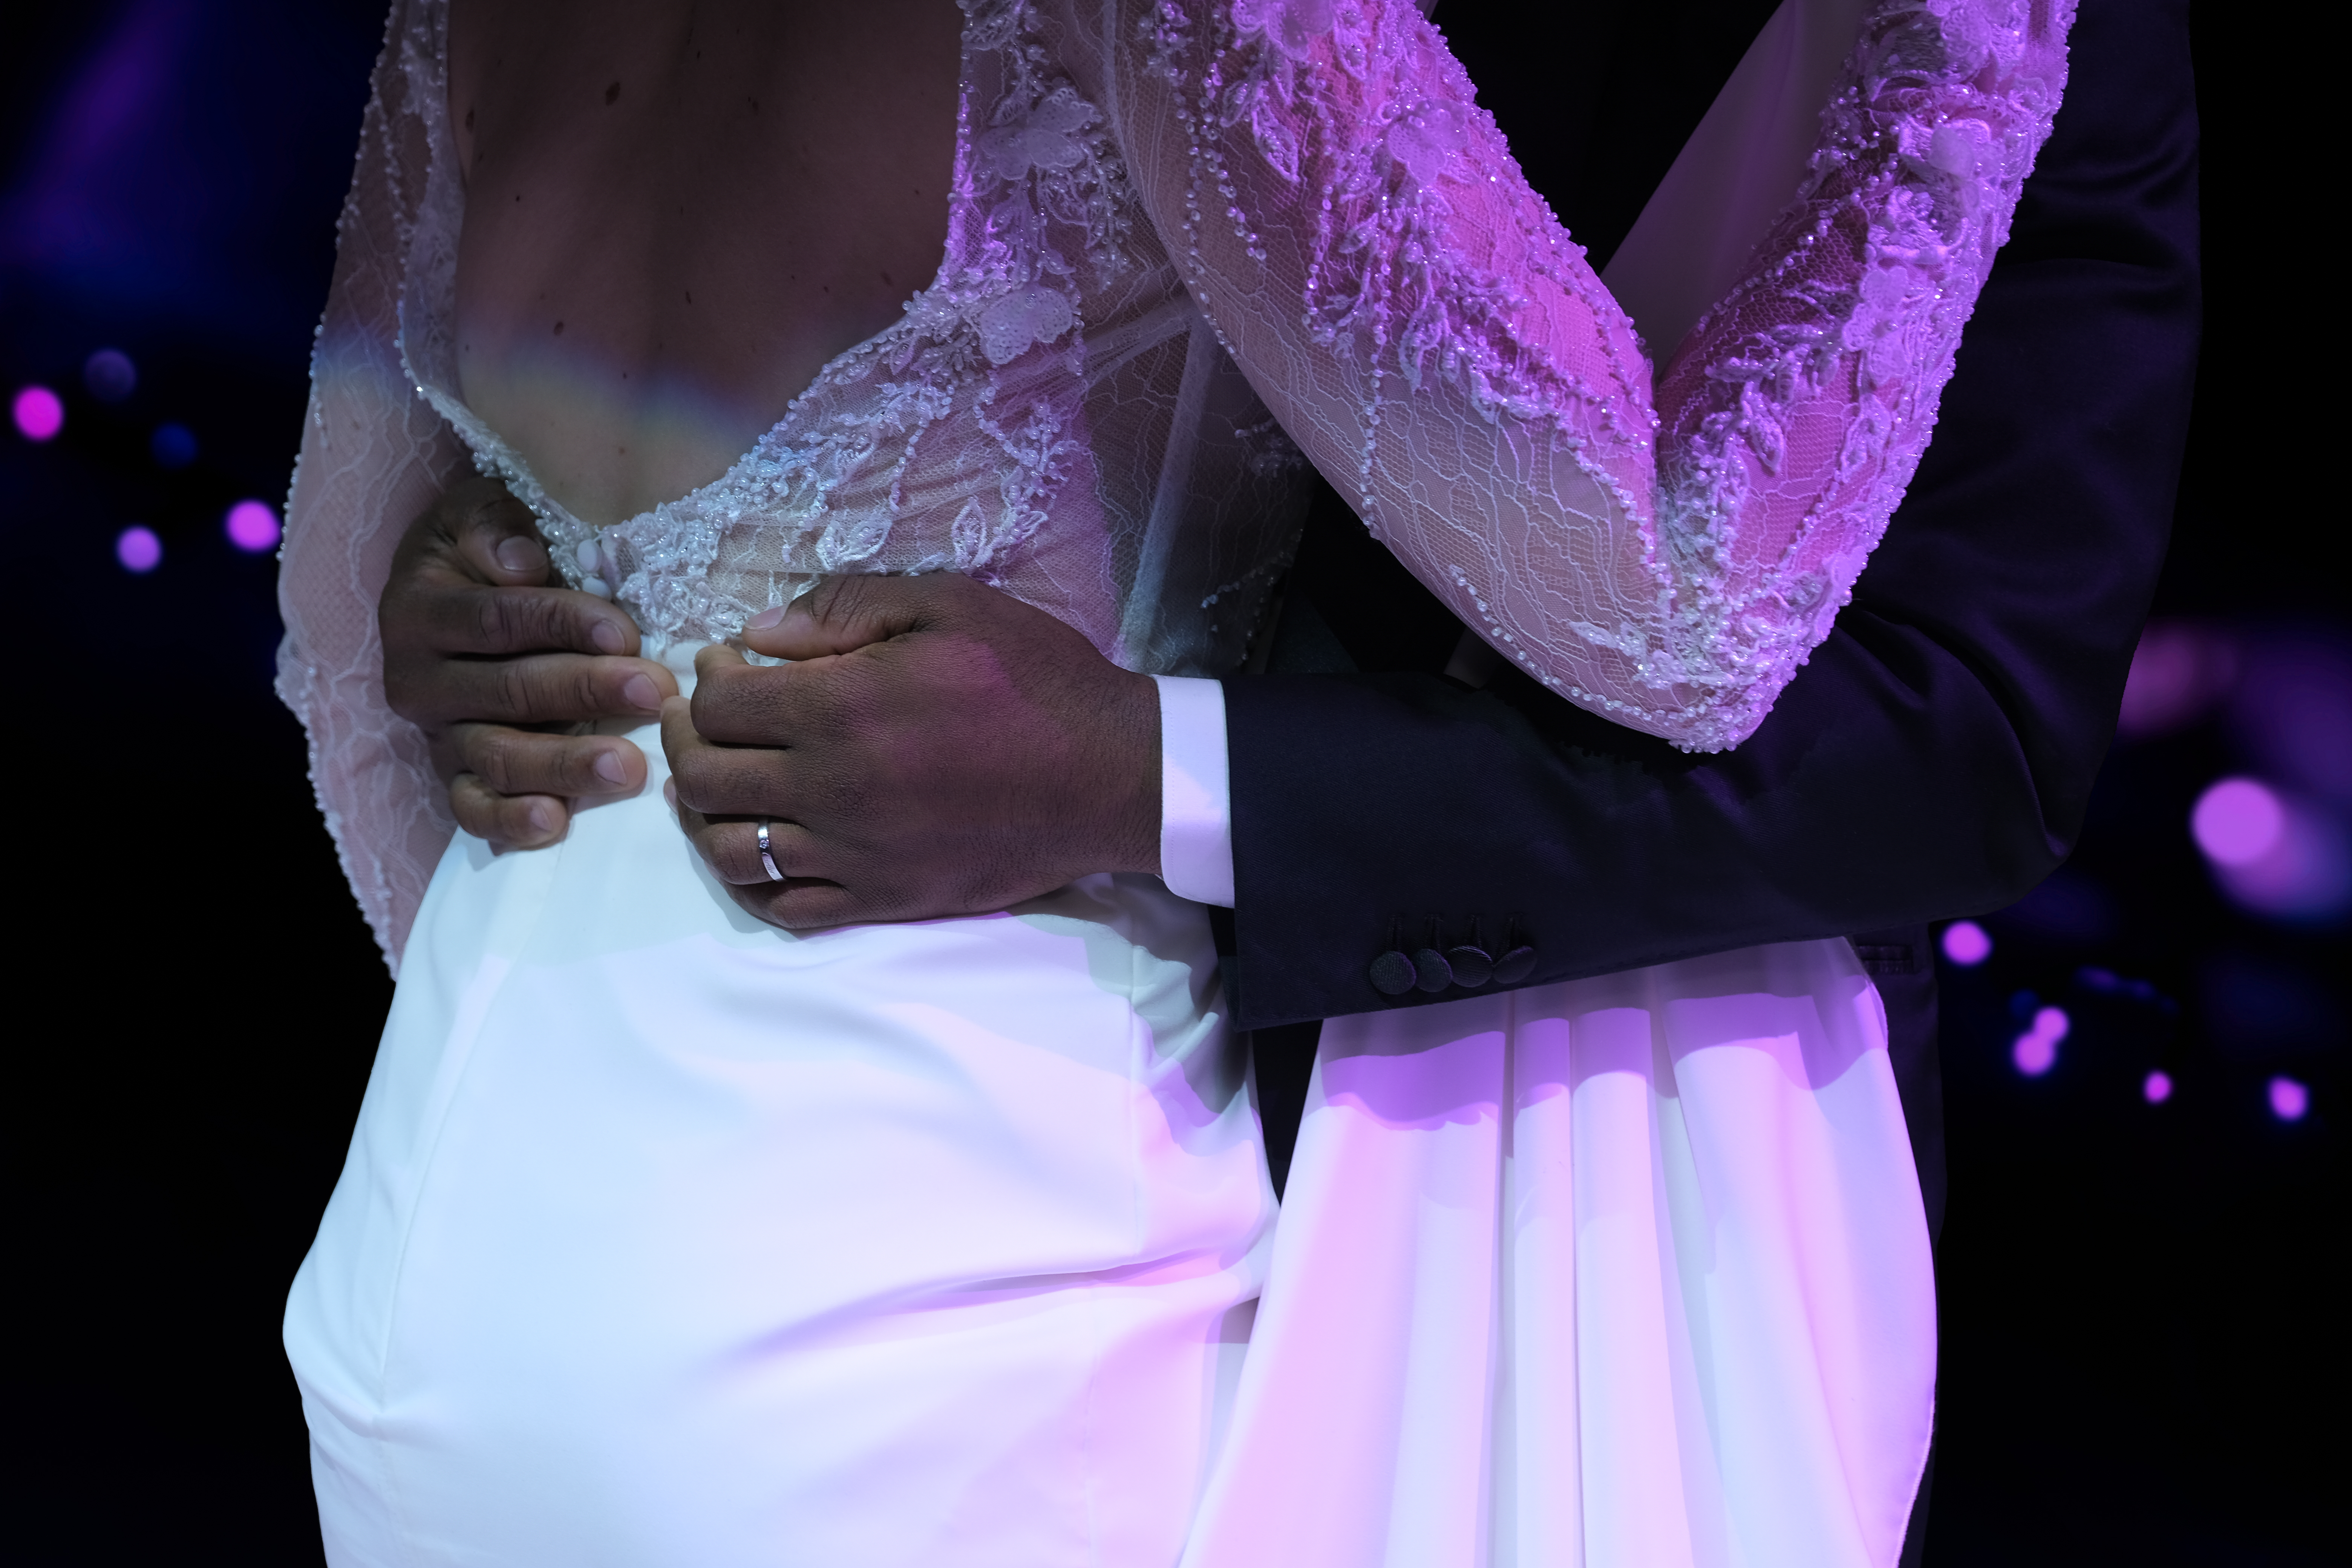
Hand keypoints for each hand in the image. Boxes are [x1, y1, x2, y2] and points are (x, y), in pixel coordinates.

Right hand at [380, 476, 677, 846]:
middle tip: (654, 694)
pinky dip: (510, 822)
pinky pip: (473, 809)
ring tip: (627, 767)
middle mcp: (418, 682)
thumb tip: (520, 560)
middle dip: (584, 691)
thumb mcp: (476, 513)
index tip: (626, 631)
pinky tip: (556, 823)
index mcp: (420, 613)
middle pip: (507, 692)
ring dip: (564, 765)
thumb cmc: (479, 550)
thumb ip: (492, 524)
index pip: (498, 621)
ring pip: (497, 757)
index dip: (562, 624)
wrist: (446, 596)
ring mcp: (437, 737)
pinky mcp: (453, 779)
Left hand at [663, 573, 1160, 927]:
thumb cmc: (1034, 680)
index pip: (720, 705)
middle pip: (707, 777)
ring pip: (731, 850)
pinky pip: (786, 908)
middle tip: (700, 718)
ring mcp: (856, 855)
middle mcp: (834, 789)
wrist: (1110, 775)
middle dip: (686, 740)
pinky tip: (761, 848)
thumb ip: (846, 608)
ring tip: (716, 783)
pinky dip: (755, 882)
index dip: (707, 679)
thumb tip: (760, 633)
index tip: (727, 663)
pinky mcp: (885, 898)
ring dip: (704, 813)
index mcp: (842, 709)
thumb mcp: (949, 606)